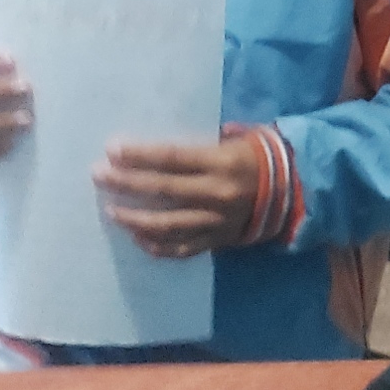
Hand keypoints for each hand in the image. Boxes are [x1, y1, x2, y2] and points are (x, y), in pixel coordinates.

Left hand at [94, 135, 258, 259]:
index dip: (140, 155)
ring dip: (135, 219)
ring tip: (112, 211)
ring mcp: (216, 222)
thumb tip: (162, 142)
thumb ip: (200, 143)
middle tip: (99, 176)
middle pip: (163, 190)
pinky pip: (182, 249)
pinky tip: (138, 238)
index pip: (172, 158)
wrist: (290, 192)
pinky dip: (158, 246)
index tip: (112, 150)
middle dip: (127, 183)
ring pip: (168, 225)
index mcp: (221, 163)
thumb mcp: (235, 140)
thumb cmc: (254, 157)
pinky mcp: (217, 241)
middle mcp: (216, 194)